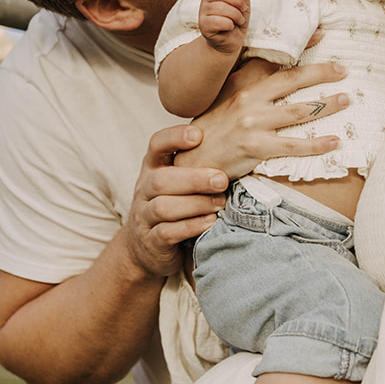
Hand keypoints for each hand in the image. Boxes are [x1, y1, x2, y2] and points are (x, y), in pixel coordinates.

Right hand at [125, 126, 228, 278]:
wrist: (149, 248)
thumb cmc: (175, 206)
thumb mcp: (180, 181)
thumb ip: (200, 164)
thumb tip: (241, 144)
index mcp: (153, 168)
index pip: (156, 145)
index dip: (174, 137)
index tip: (198, 135)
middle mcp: (144, 189)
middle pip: (161, 180)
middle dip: (194, 179)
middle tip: (222, 180)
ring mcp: (144, 216)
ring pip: (163, 207)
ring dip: (196, 204)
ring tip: (220, 203)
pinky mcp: (151, 241)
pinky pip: (167, 232)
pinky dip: (191, 226)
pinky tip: (209, 222)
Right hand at [177, 61, 349, 181]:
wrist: (192, 159)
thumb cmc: (213, 129)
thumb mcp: (226, 98)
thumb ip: (249, 82)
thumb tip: (275, 69)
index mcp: (242, 84)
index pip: (274, 59)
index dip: (299, 45)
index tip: (321, 34)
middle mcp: (248, 99)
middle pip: (292, 80)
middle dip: (322, 73)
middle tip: (343, 69)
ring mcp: (252, 123)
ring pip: (299, 111)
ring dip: (327, 105)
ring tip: (346, 100)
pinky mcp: (256, 148)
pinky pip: (293, 145)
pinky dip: (317, 144)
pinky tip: (334, 142)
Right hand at [200, 0, 250, 55]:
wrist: (232, 41)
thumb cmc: (236, 19)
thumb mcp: (244, 2)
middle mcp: (205, 1)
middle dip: (237, 1)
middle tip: (243, 9)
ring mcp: (202, 14)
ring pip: (220, 7)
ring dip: (236, 15)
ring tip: (239, 20)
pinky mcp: (204, 27)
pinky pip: (218, 21)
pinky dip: (229, 24)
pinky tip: (230, 27)